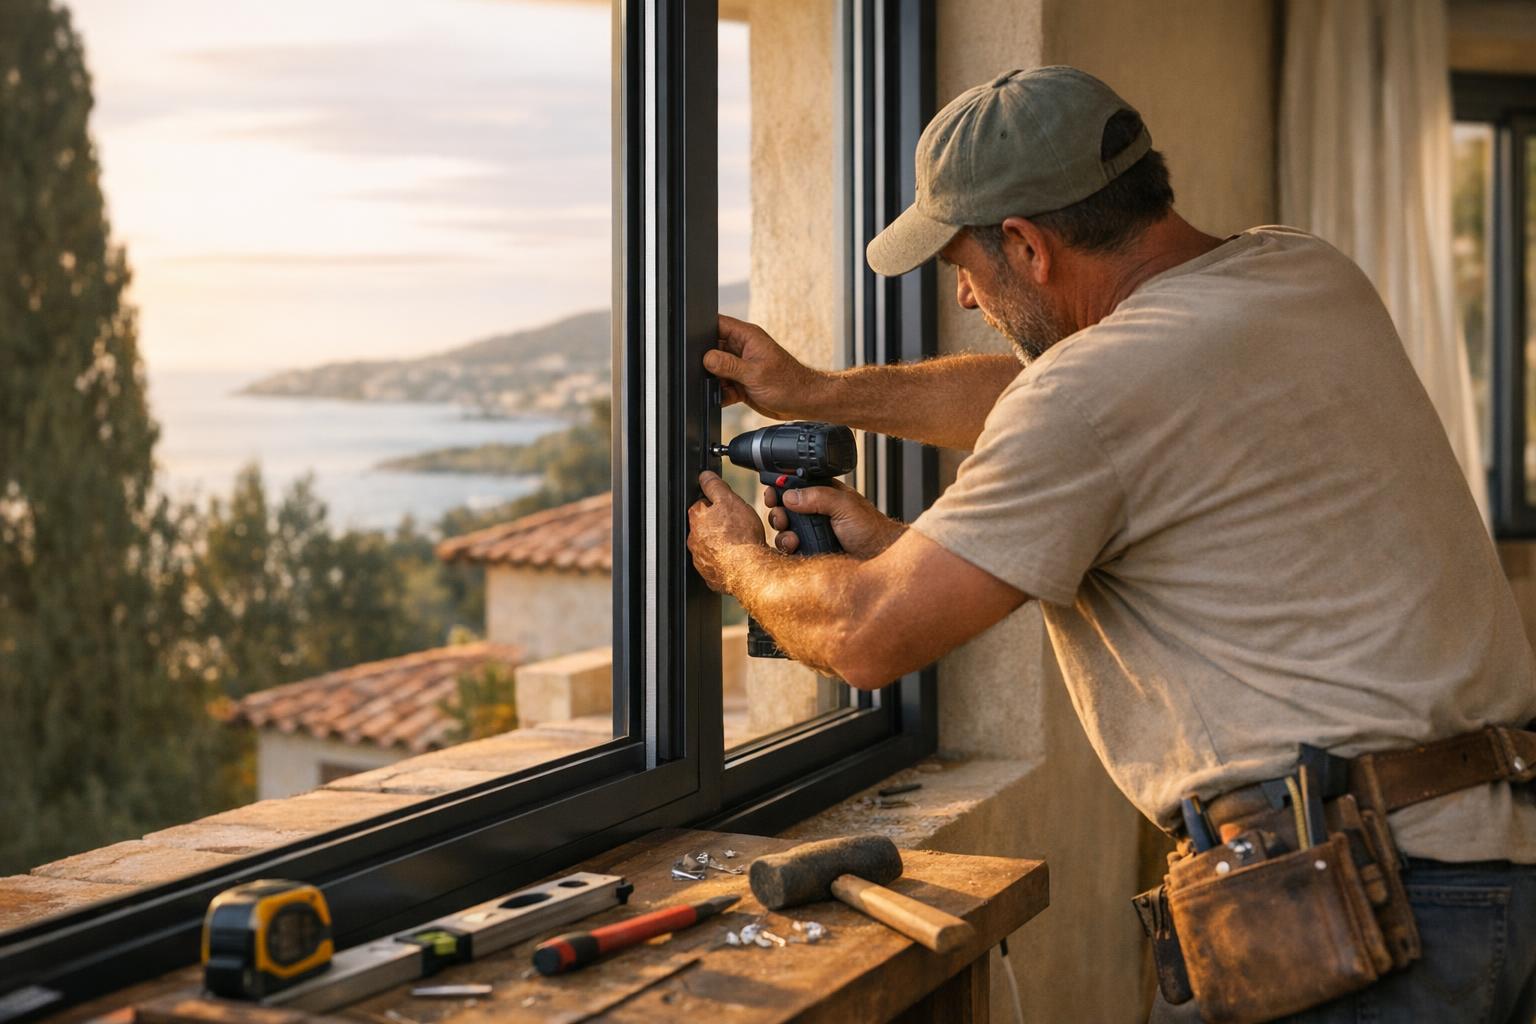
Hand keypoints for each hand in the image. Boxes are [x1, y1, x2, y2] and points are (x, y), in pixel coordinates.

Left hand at [687, 471, 766, 591]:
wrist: (749, 571)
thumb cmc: (741, 538)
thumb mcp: (729, 500)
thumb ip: (714, 486)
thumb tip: (704, 476)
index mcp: (696, 519)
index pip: (701, 504)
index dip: (717, 503)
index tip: (728, 507)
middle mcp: (694, 540)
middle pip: (706, 527)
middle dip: (719, 525)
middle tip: (737, 527)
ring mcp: (701, 560)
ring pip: (712, 547)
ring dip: (723, 544)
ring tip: (740, 544)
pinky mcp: (711, 576)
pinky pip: (718, 565)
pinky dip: (727, 562)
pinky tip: (738, 559)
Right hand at [705, 315, 827, 420]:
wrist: (803, 403)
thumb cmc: (788, 383)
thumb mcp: (754, 373)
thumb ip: (728, 365)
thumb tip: (707, 358)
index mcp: (747, 337)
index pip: (718, 325)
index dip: (703, 331)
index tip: (693, 344)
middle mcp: (742, 350)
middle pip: (712, 349)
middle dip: (707, 362)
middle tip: (713, 374)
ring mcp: (741, 367)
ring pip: (715, 371)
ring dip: (715, 381)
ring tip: (725, 387)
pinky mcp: (741, 383)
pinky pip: (722, 387)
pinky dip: (721, 394)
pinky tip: (727, 397)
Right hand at [765, 480, 904, 559]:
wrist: (879, 559)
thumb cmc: (871, 529)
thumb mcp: (845, 505)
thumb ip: (818, 496)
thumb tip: (790, 496)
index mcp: (822, 495)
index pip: (794, 488)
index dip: (780, 490)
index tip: (772, 495)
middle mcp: (814, 514)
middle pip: (784, 510)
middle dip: (778, 513)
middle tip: (782, 518)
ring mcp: (811, 534)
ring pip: (784, 531)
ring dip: (782, 533)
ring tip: (792, 537)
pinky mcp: (810, 552)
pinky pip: (789, 550)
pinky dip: (787, 549)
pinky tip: (794, 547)